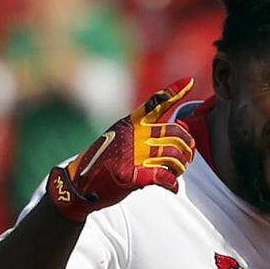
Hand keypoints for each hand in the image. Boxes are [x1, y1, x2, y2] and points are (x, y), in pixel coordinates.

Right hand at [47, 78, 195, 221]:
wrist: (79, 184)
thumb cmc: (102, 160)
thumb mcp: (119, 137)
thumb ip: (142, 133)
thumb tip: (174, 136)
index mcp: (130, 123)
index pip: (156, 103)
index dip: (174, 91)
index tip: (190, 81)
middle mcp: (134, 136)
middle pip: (175, 133)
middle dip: (187, 144)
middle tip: (188, 154)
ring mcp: (134, 155)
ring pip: (174, 155)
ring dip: (181, 165)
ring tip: (179, 171)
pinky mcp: (133, 176)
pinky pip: (165, 177)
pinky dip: (173, 183)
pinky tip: (173, 187)